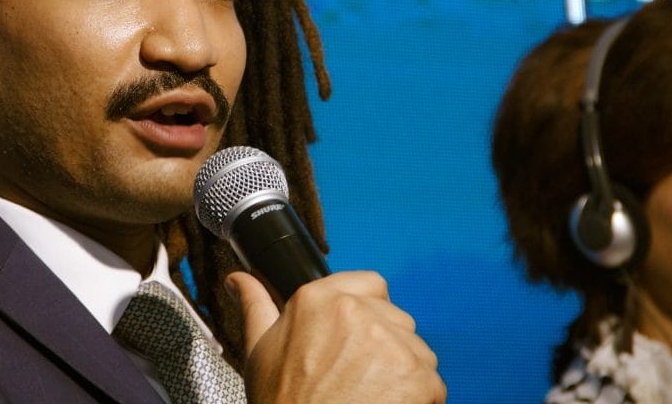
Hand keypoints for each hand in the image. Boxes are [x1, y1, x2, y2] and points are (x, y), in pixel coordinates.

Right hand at [225, 270, 445, 402]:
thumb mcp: (258, 351)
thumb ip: (255, 305)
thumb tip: (239, 279)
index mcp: (318, 300)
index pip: (371, 283)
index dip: (368, 309)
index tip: (358, 336)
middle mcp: (357, 313)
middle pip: (396, 318)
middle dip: (386, 344)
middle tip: (359, 376)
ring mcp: (390, 343)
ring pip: (416, 349)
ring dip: (403, 371)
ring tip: (372, 395)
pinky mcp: (417, 375)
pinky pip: (432, 381)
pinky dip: (419, 399)